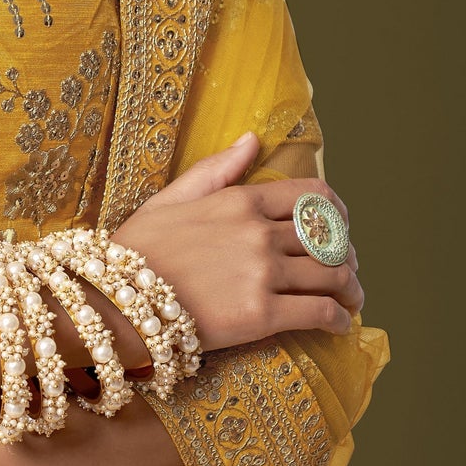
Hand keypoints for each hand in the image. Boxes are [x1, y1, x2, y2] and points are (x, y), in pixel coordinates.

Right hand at [110, 132, 364, 352]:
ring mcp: (261, 273)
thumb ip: (217, 169)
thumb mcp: (172, 198)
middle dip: (346, 258)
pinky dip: (338, 320)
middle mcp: (257, 232)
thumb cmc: (137, 250)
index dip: (338, 215)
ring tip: (350, 302)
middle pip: (328, 240)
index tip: (342, 231)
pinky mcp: (261, 315)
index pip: (314, 196)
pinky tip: (339, 325)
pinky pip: (320, 313)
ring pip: (332, 276)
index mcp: (239, 200)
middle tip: (347, 273)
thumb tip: (253, 139)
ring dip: (350, 291)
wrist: (115, 301)